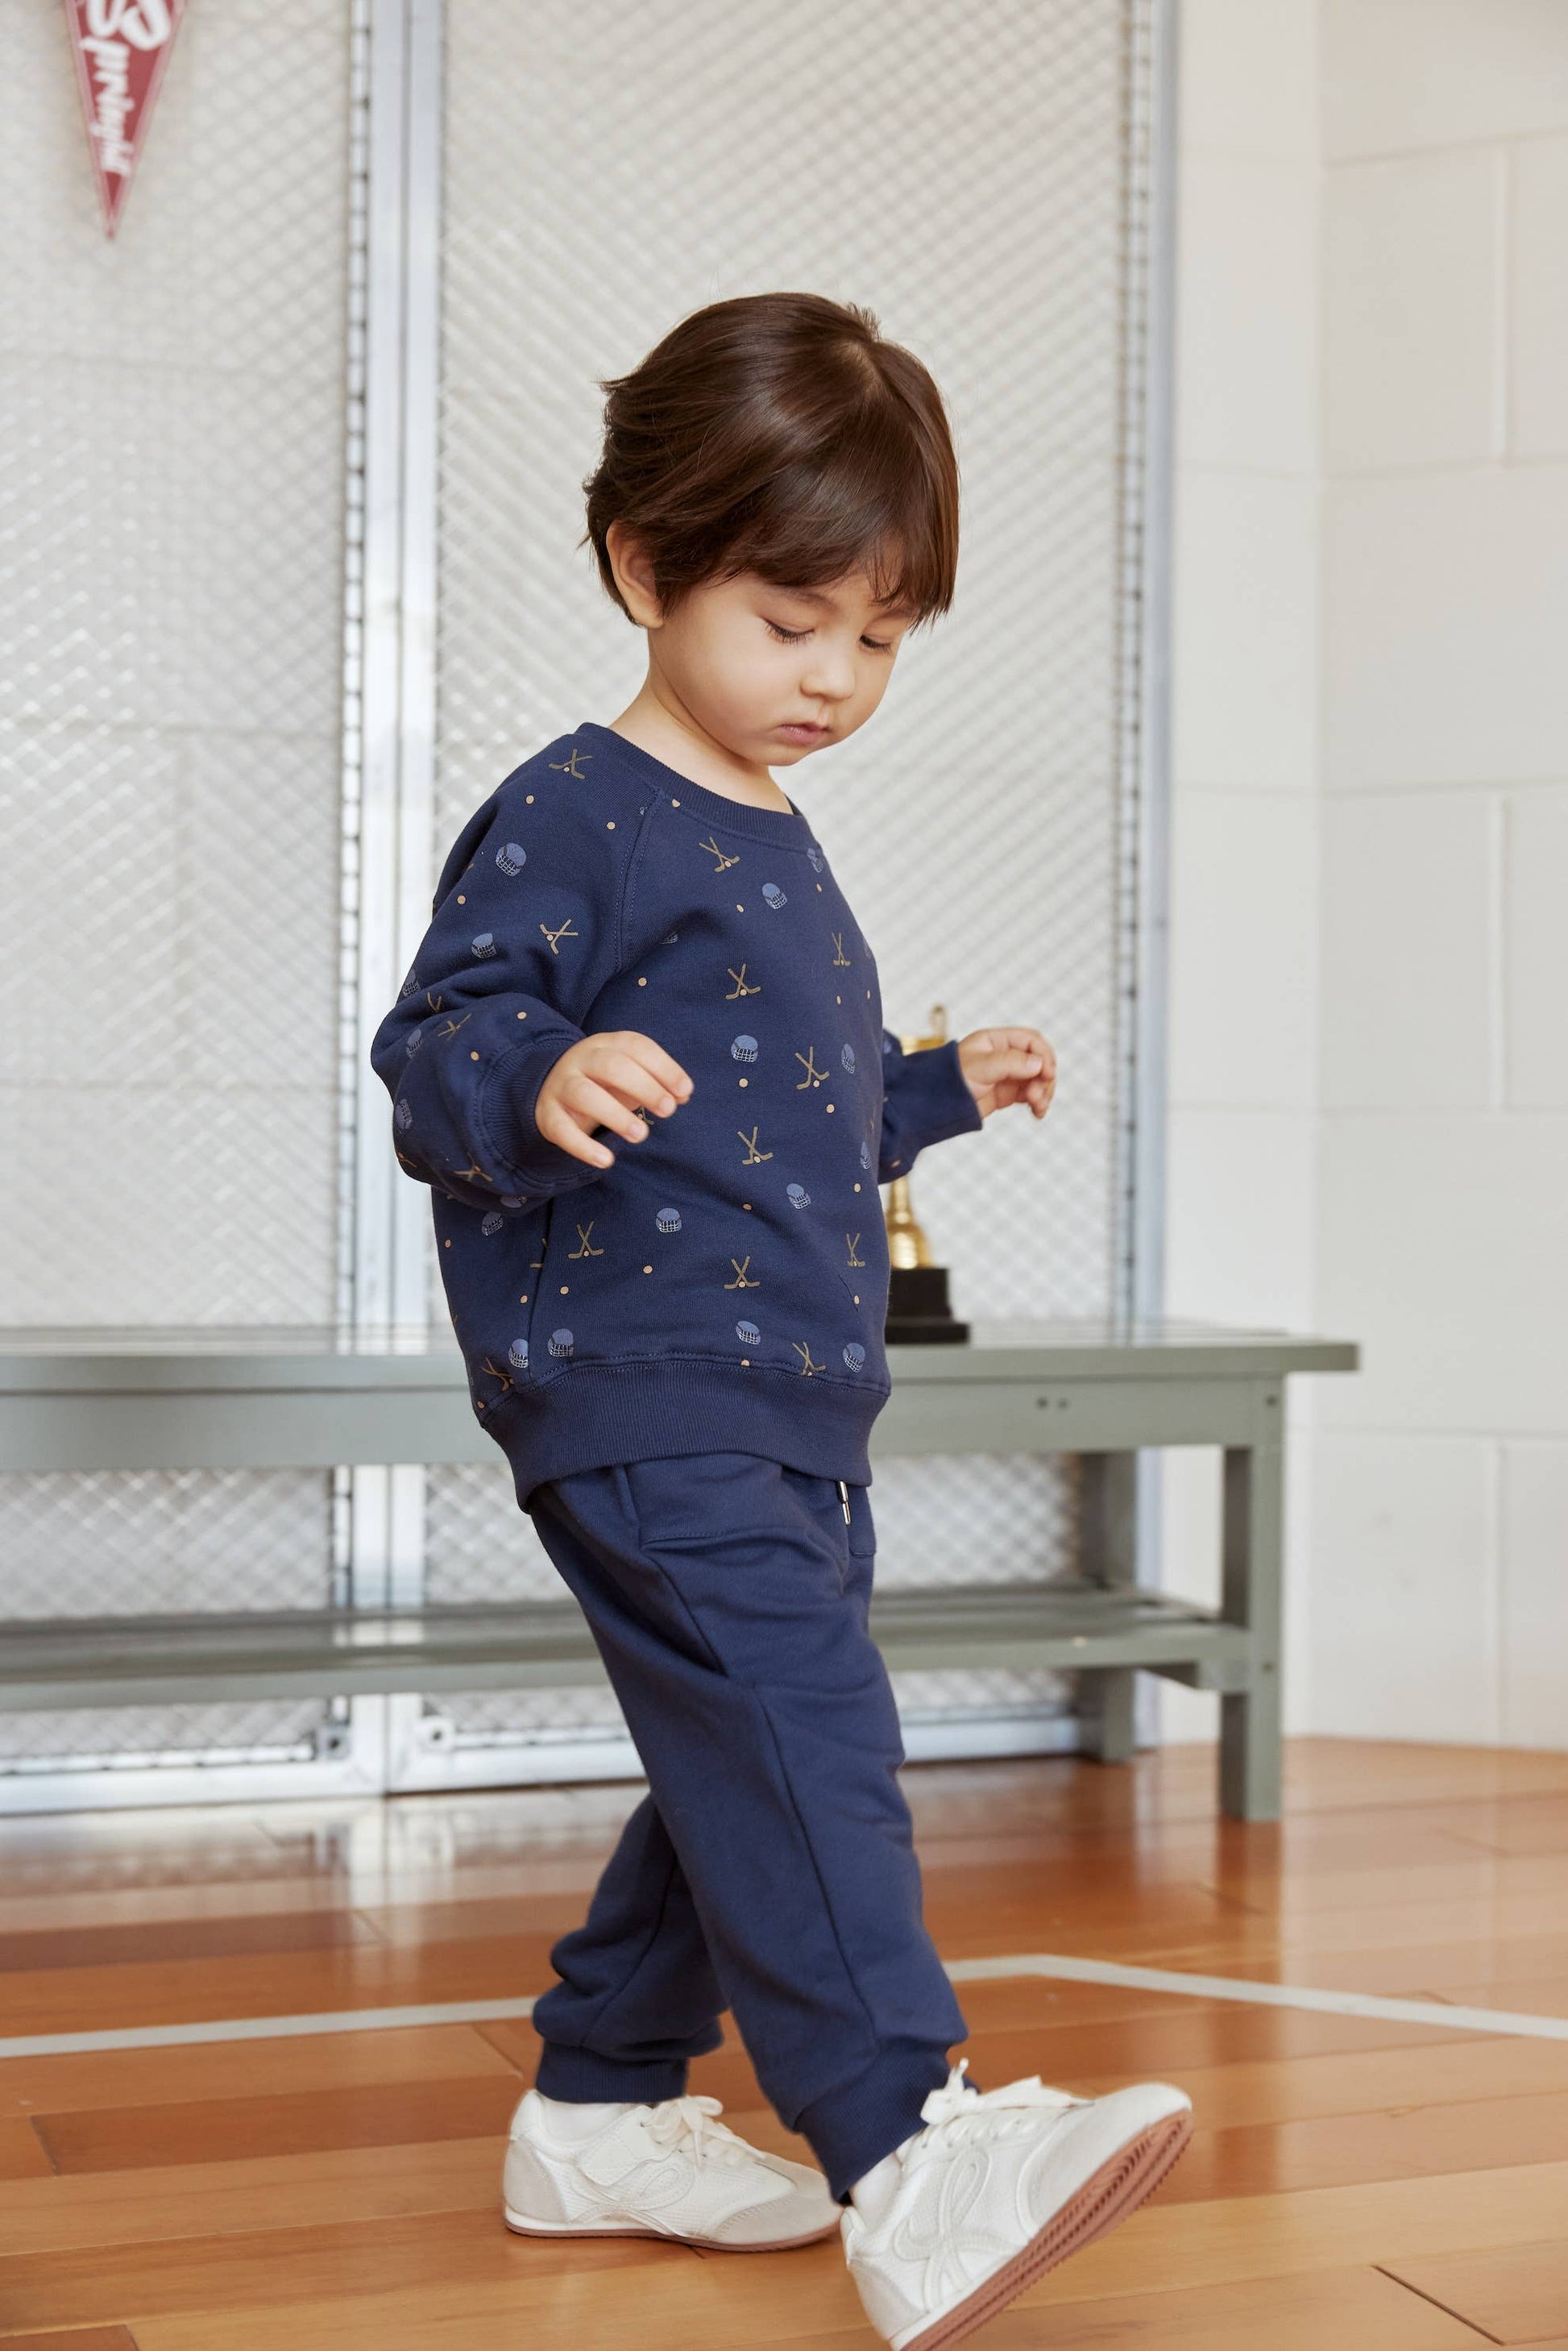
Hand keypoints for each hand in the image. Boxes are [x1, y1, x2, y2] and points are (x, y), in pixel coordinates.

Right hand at [535, 1031, 692, 1169]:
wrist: (551, 1088)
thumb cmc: (603, 1082)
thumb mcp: (630, 1078)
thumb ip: (656, 1084)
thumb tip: (682, 1096)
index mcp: (607, 1044)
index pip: (637, 1047)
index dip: (664, 1067)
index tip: (685, 1091)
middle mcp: (582, 1060)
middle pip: (612, 1066)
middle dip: (644, 1087)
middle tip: (668, 1110)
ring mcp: (561, 1085)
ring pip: (584, 1094)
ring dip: (616, 1115)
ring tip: (640, 1135)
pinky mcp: (547, 1114)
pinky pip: (562, 1129)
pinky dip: (583, 1147)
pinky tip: (606, 1161)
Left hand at [957, 1026, 1056, 1119]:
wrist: (936, 1106)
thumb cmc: (951, 1080)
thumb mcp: (980, 1067)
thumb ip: (1010, 1063)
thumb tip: (1039, 1064)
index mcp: (996, 1041)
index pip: (1031, 1040)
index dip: (1043, 1055)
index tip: (1047, 1073)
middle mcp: (1005, 1055)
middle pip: (1039, 1061)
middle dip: (1044, 1078)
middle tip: (1038, 1096)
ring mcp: (1008, 1075)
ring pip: (1038, 1079)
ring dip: (1044, 1092)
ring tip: (1037, 1107)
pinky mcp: (1007, 1093)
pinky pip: (1031, 1095)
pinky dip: (1039, 1103)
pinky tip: (1038, 1113)